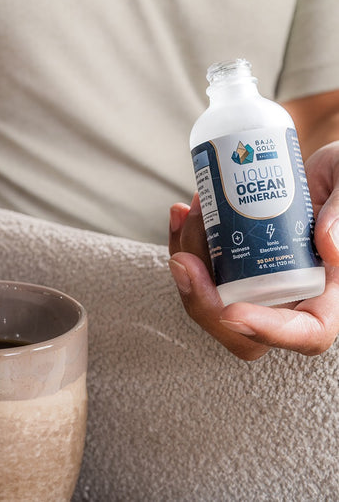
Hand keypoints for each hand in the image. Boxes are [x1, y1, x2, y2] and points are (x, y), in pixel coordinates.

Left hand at [169, 142, 338, 360]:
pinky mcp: (236, 264)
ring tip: (191, 211)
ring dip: (189, 258)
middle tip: (184, 260)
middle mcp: (291, 297)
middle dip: (203, 300)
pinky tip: (181, 212)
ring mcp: (260, 283)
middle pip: (242, 330)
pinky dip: (184, 242)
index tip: (231, 311)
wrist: (319, 171)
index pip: (304, 332)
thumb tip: (329, 247)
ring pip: (212, 298)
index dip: (267, 330)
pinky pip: (201, 269)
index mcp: (329, 292)